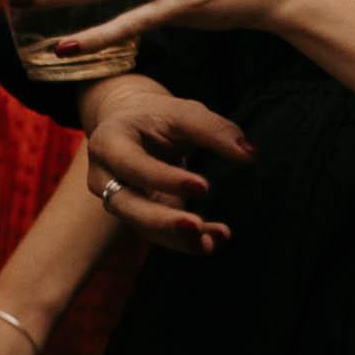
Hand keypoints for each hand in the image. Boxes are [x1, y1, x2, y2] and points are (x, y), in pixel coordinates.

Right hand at [84, 69, 251, 255]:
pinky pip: (159, 234)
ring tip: (212, 242)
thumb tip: (249, 154)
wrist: (136, 126)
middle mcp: (104, 177)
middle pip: (127, 205)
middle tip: (195, 226)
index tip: (203, 186)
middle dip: (160, 220)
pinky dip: (185, 241)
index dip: (164, 178)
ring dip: (176, 238)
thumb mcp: (184, 113)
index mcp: (109, 143)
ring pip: (142, 227)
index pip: (133, 166)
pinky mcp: (138, 216)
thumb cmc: (159, 117)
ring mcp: (119, 199)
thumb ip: (215, 131)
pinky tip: (214, 238)